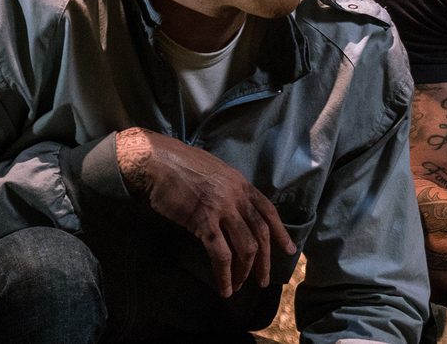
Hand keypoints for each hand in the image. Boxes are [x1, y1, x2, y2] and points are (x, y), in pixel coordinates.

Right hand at [116, 127, 296, 296]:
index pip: (268, 210)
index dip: (281, 232)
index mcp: (241, 183)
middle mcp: (237, 196)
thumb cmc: (180, 163)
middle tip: (264, 281)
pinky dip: (225, 274)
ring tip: (238, 287)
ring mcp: (222, 208)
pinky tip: (224, 287)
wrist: (157, 159)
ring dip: (244, 271)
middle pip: (260, 233)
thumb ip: (228, 189)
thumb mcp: (215, 171)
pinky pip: (221, 254)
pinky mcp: (203, 221)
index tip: (289, 250)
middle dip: (265, 260)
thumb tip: (233, 208)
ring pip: (245, 247)